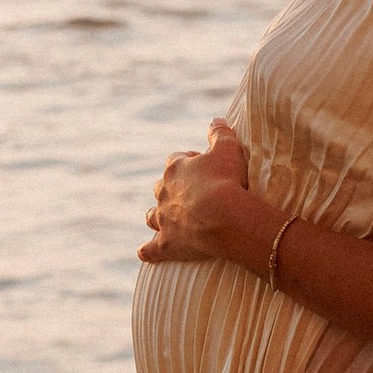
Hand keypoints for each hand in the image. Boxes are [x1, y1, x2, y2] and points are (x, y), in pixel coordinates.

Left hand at [139, 118, 257, 265]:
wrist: (224, 215)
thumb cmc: (227, 179)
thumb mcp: (228, 148)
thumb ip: (220, 133)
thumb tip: (215, 119)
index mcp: (175, 169)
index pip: (176, 161)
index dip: (188, 162)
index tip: (203, 166)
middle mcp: (164, 193)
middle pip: (160, 188)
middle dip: (170, 189)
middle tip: (191, 194)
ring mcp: (164, 219)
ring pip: (152, 216)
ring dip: (156, 215)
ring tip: (164, 218)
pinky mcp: (167, 243)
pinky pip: (151, 249)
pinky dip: (148, 251)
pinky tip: (144, 253)